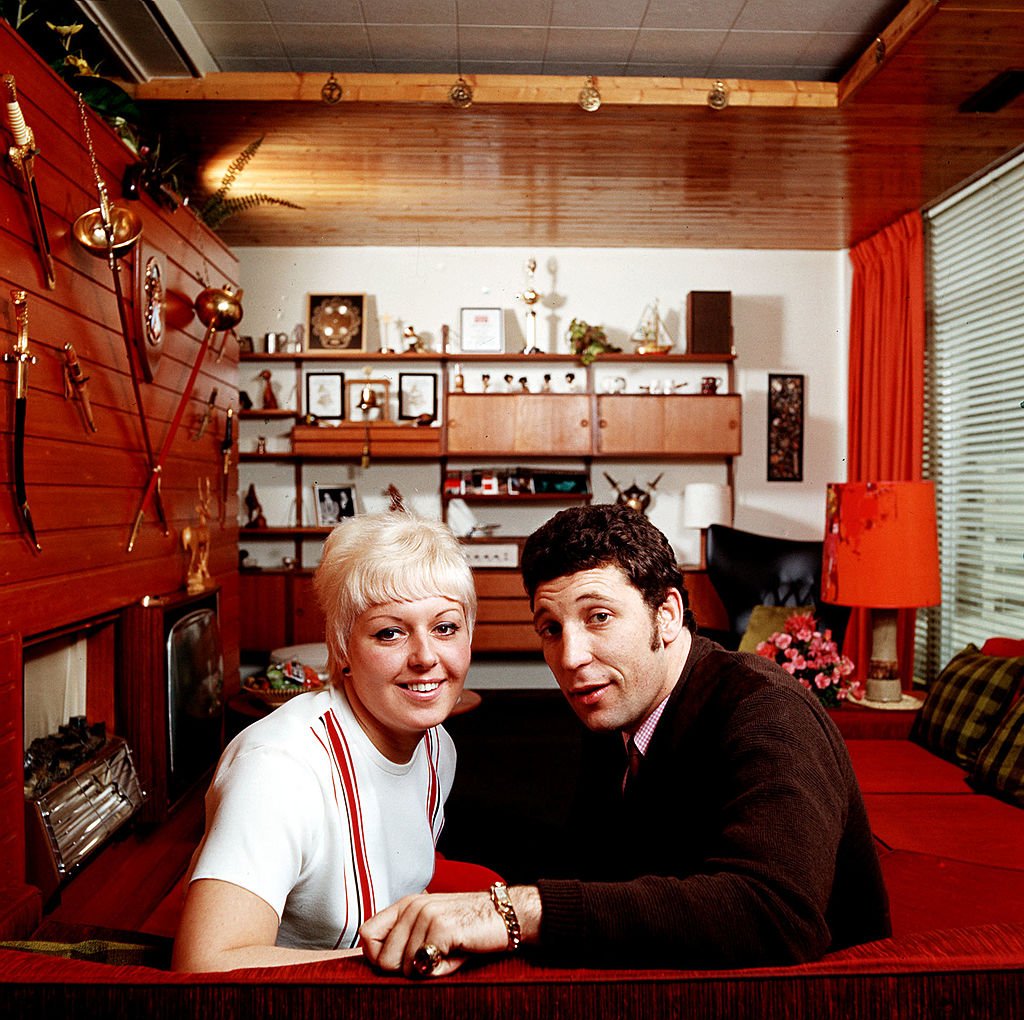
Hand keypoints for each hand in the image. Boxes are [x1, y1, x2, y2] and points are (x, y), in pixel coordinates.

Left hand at [359, 891, 508, 978]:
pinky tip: (456, 954)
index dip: (378, 957)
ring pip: (404, 967)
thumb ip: (405, 941)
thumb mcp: (431, 931)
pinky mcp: (442, 927)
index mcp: (406, 905)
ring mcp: (426, 915)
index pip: (367, 935)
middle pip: (383, 959)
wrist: (506, 916)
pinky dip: (441, 970)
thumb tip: (380, 964)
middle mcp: (413, 906)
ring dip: (427, 970)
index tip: (402, 962)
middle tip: (433, 958)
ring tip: (448, 953)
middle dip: (406, 970)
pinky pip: (425, 967)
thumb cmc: (468, 929)